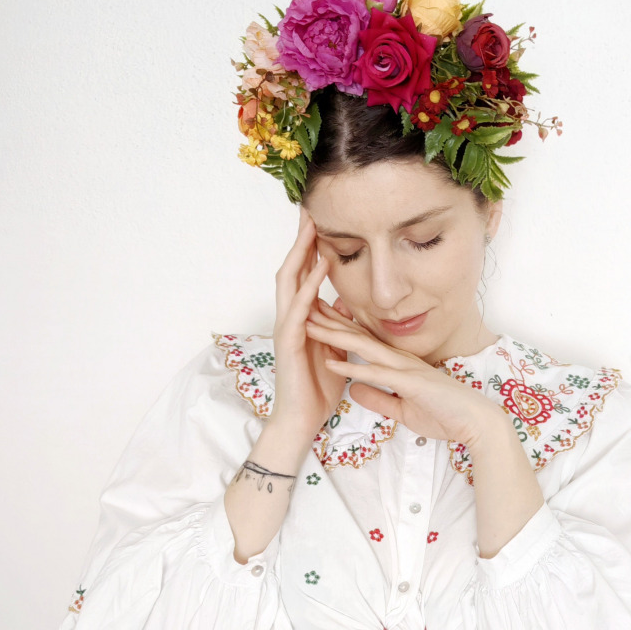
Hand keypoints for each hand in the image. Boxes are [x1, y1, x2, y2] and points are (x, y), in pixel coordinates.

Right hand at [270, 207, 352, 437]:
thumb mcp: (334, 345)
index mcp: (300, 316)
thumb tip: (345, 299)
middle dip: (300, 239)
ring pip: (288, 281)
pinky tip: (319, 268)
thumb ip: (336, 321)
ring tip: (312, 227)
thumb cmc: (317, 386)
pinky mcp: (288, 343)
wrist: (302, 420)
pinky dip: (309, 286)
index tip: (320, 217)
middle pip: (291, 268)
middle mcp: (289, 317)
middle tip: (309, 209)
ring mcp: (286, 328)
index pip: (302, 272)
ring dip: (301, 253)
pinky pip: (298, 309)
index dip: (310, 245)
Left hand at [304, 304, 500, 447]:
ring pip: (363, 347)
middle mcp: (399, 360)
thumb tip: (355, 391)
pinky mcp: (410, 383)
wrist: (477, 423)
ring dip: (334, 336)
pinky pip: (376, 374)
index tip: (313, 319)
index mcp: (398, 365)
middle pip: (357, 336)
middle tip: (301, 307)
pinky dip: (352, 368)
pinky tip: (331, 362)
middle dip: (328, 322)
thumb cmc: (446, 414)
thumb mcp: (403, 409)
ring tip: (307, 325)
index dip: (337, 330)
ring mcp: (405, 369)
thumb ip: (380, 398)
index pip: (362, 343)